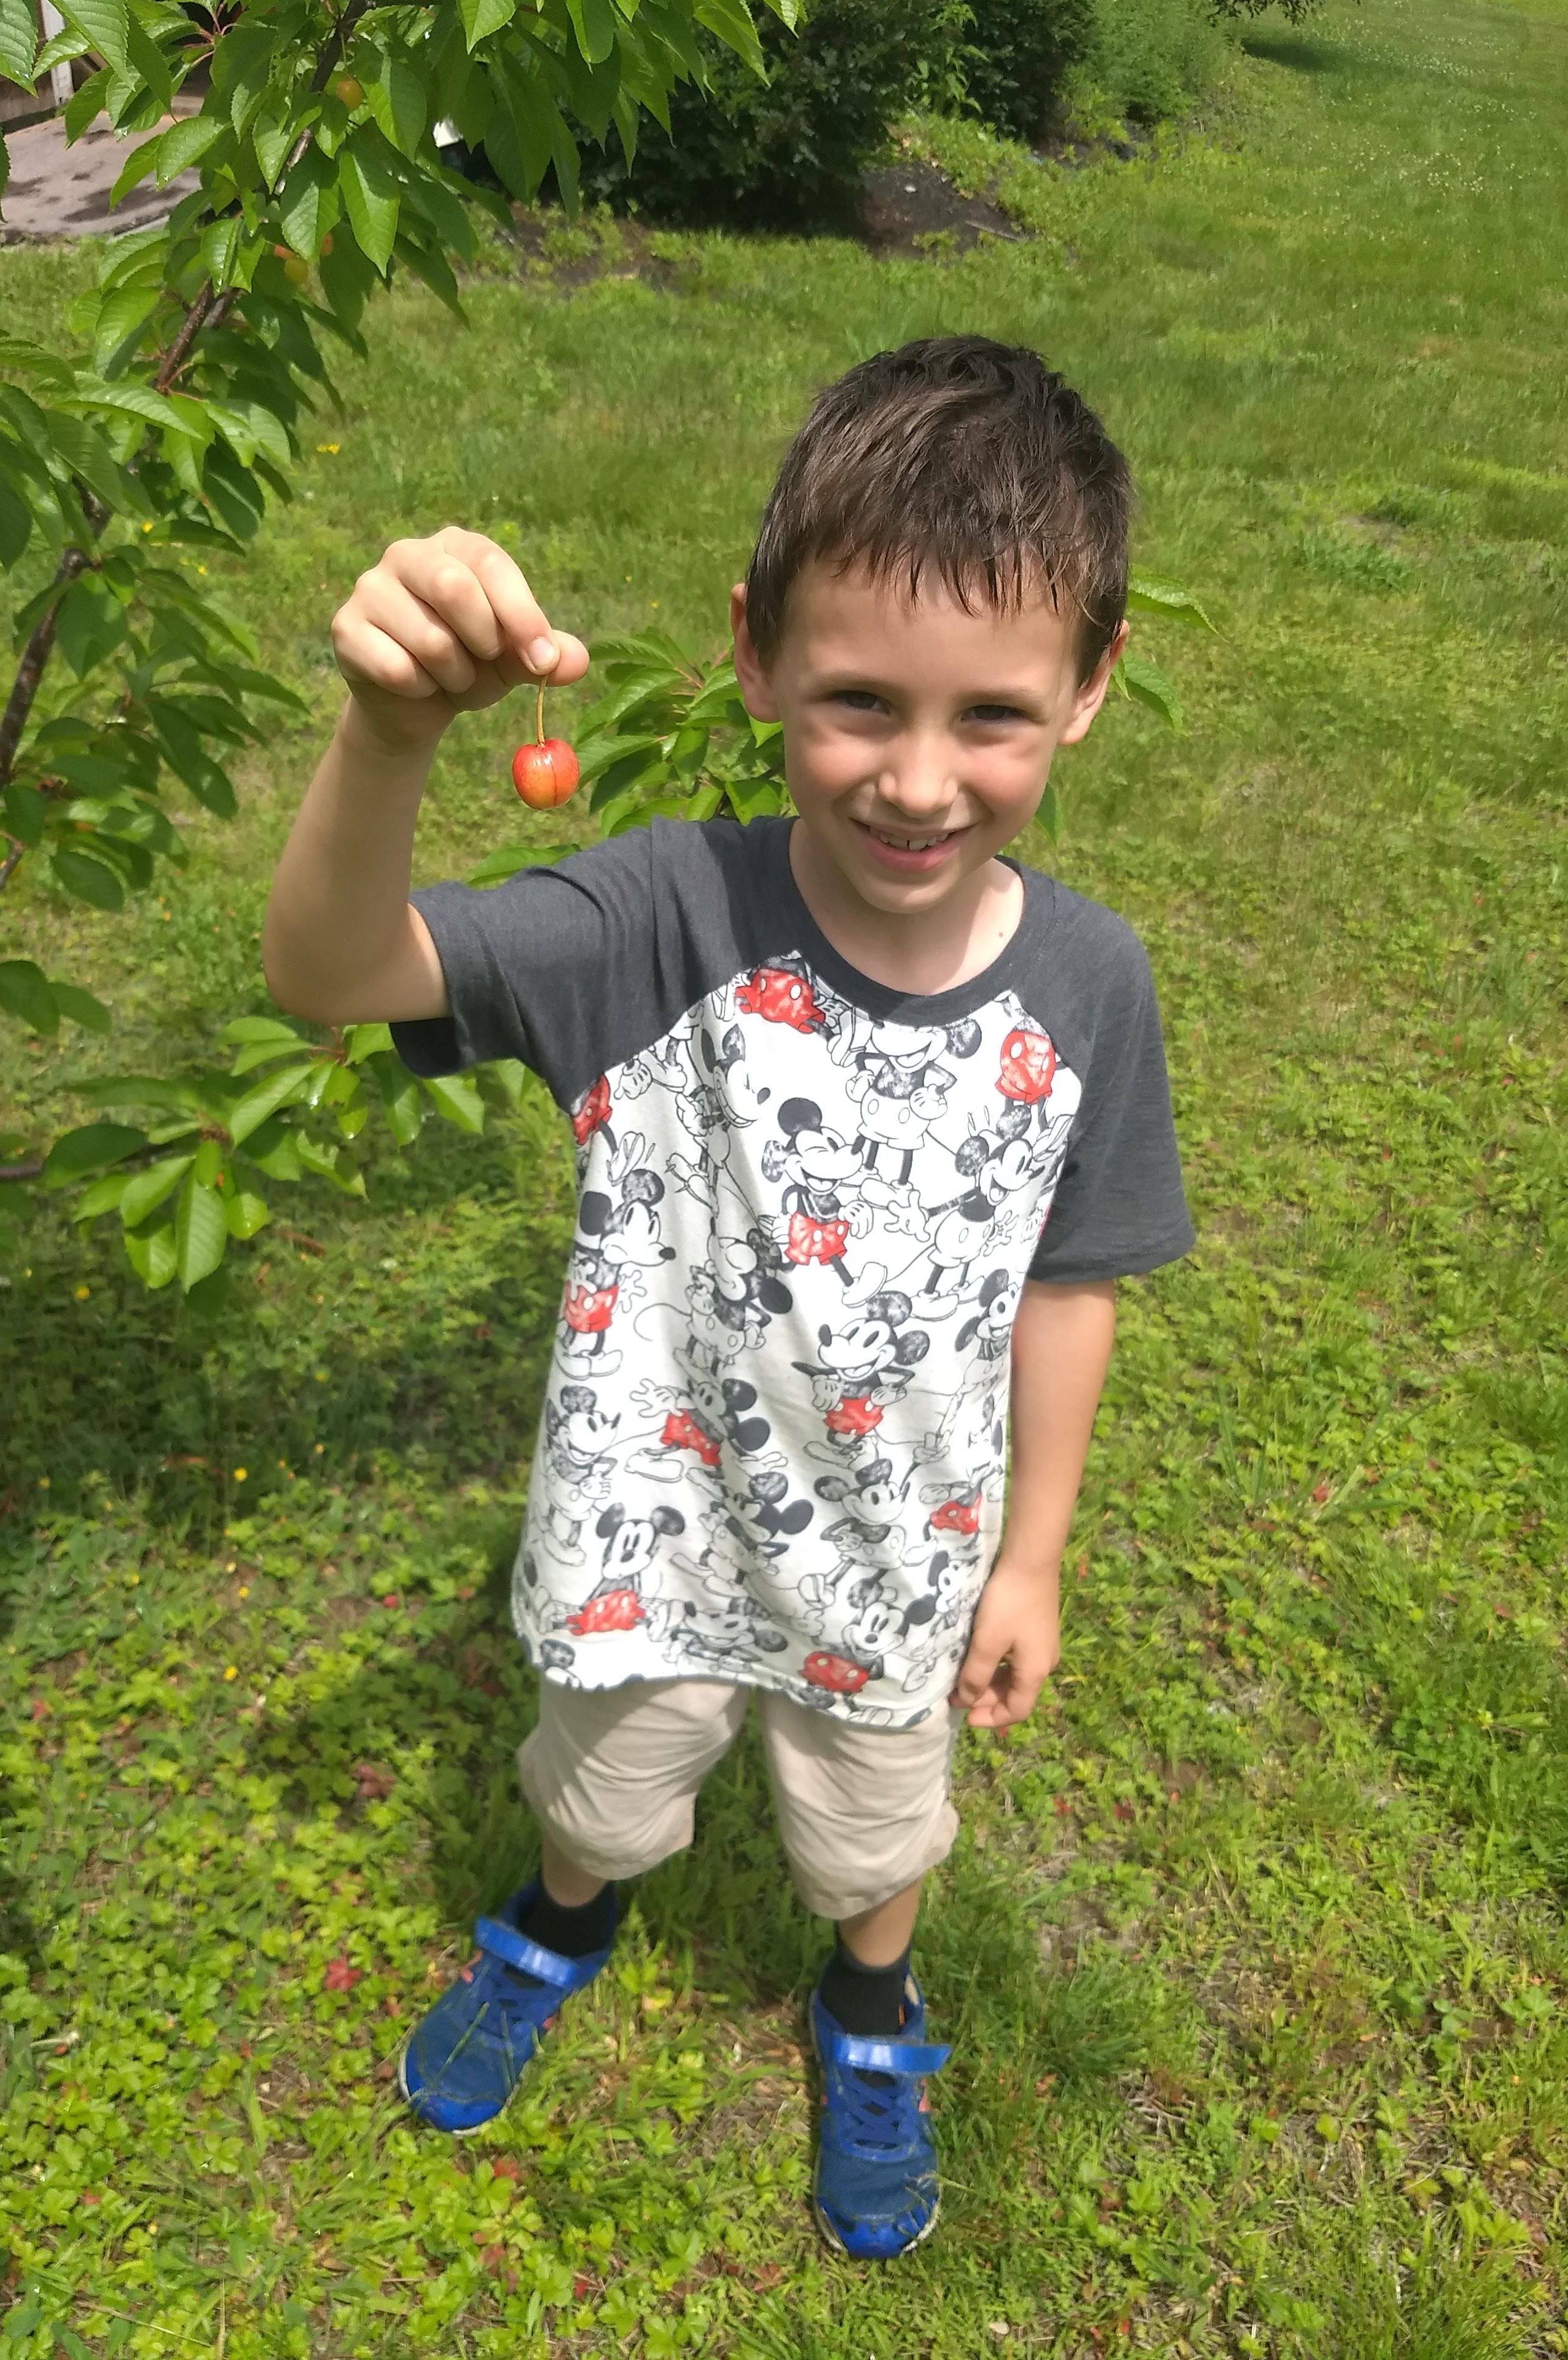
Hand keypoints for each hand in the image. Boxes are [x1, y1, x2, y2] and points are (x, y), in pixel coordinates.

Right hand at [331, 525, 591, 752]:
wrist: (413, 706)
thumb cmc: (469, 665)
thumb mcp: (514, 660)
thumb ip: (546, 655)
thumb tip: (574, 661)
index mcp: (456, 546)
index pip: (491, 563)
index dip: (522, 615)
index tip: (544, 661)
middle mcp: (407, 554)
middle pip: (453, 588)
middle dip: (484, 641)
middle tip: (487, 662)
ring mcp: (370, 588)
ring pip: (429, 639)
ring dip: (455, 676)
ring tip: (450, 676)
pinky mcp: (346, 629)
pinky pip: (398, 669)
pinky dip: (422, 691)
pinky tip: (417, 686)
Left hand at [950, 1556, 1059, 1728]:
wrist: (1031, 1561)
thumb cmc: (1008, 1603)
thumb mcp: (987, 1642)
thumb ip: (975, 1675)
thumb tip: (967, 1700)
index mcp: (1036, 1671)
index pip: (1017, 1710)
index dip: (991, 1718)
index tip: (965, 1717)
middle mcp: (1045, 1662)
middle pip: (1016, 1693)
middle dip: (987, 1699)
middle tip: (957, 1696)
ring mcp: (1043, 1645)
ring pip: (1015, 1675)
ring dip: (990, 1681)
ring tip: (964, 1678)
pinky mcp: (1038, 1628)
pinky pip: (1017, 1658)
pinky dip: (997, 1664)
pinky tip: (980, 1655)